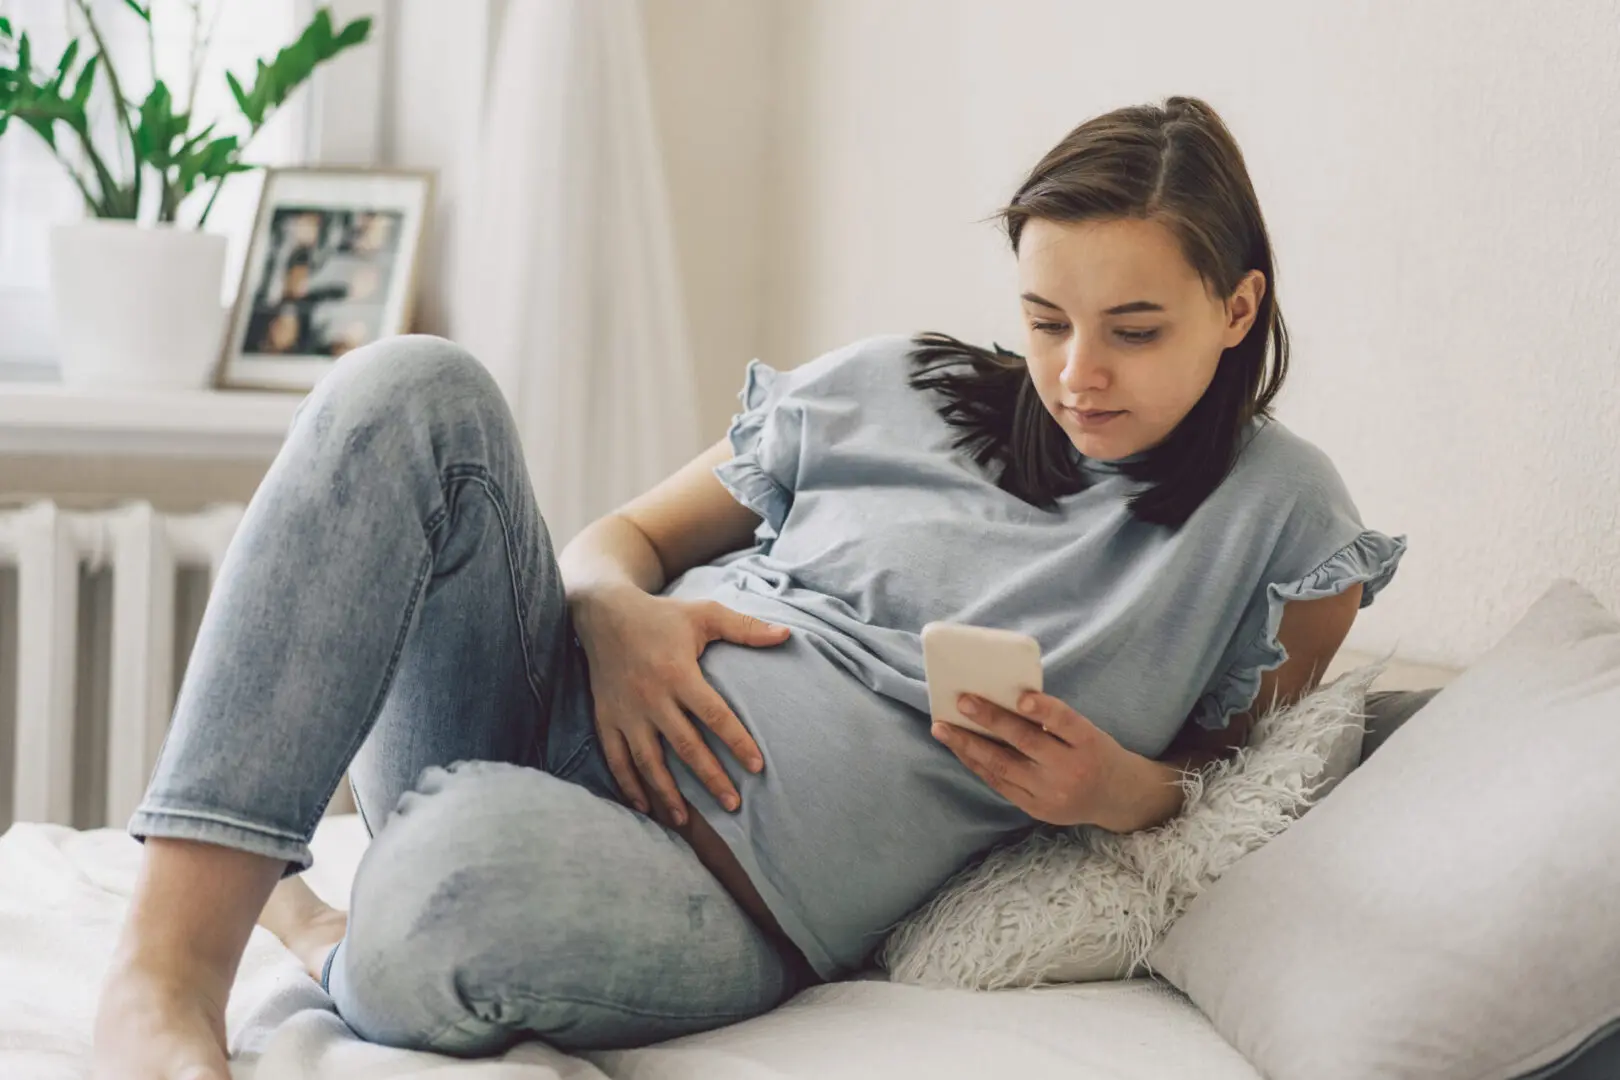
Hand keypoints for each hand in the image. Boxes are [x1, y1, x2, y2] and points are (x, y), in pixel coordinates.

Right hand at [571, 585, 789, 825]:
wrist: (603, 613)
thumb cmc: (661, 616)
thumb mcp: (704, 614)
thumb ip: (745, 628)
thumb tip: (786, 634)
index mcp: (678, 673)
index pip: (714, 715)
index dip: (737, 742)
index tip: (757, 767)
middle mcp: (652, 697)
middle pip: (686, 746)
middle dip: (710, 778)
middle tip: (733, 805)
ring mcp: (626, 711)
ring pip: (649, 761)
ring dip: (667, 793)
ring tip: (687, 820)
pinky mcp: (606, 718)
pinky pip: (616, 758)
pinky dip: (629, 784)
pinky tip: (645, 806)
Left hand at [930, 691, 1144, 829]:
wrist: (1115, 798)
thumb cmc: (1093, 751)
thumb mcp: (1086, 731)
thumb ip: (1054, 719)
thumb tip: (1002, 698)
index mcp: (1088, 742)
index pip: (1065, 721)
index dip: (1044, 709)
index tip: (1021, 698)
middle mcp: (1070, 769)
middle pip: (1026, 742)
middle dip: (990, 721)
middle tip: (962, 701)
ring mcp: (1051, 793)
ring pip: (1003, 767)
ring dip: (969, 745)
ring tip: (943, 728)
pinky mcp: (1036, 809)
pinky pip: (1000, 784)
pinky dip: (977, 764)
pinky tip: (959, 749)